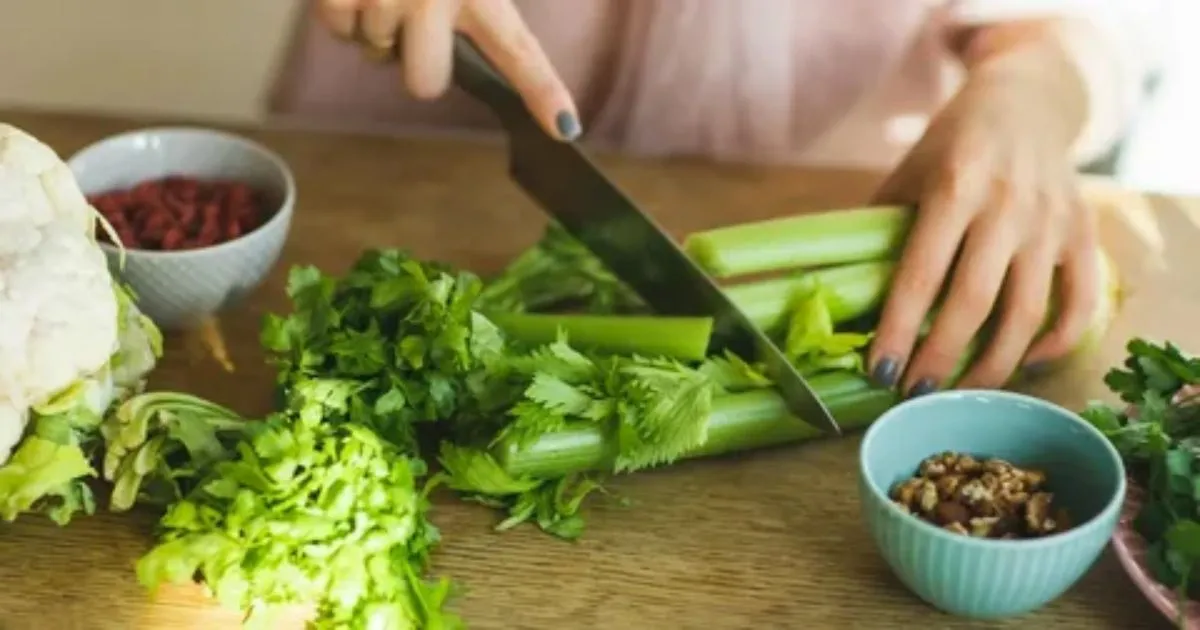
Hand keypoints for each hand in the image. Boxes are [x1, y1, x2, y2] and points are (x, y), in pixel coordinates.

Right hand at [317, 0, 579, 139]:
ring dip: (376, 26)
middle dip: (415, 65)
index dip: (543, 91)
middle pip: (425, 84)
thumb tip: (467, 65)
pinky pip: (340, 31)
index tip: (564, 127)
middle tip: (414, 25)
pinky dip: (343, 11)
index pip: (519, 51)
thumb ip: (482, 13)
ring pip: (377, 53)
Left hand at [867, 42, 1100, 394]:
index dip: (900, 328)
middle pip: (974, 301)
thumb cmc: (954, 142)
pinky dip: (1055, 341)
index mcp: (955, 184)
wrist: (1029, 99)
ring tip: (960, 393)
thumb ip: (883, 226)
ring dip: (992, 365)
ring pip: (1028, 313)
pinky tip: (1023, 363)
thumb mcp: (909, 171)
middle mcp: (1008, 204)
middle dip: (941, 358)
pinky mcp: (1084, 234)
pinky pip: (1079, 301)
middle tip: (914, 394)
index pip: (922, 272)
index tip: (880, 370)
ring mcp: (1052, 222)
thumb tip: (844, 295)